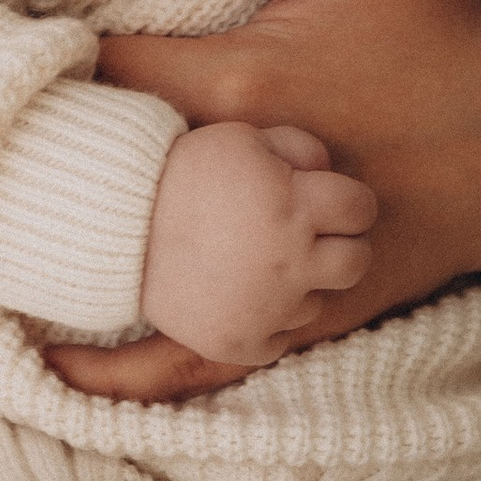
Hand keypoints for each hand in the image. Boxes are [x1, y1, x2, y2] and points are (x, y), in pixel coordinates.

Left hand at [47, 0, 480, 407]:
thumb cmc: (444, 36)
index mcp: (241, 82)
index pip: (100, 79)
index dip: (47, 76)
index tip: (12, 68)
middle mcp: (243, 183)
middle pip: (96, 191)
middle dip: (35, 182)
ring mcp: (271, 258)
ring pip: (136, 293)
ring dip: (61, 289)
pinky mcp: (300, 311)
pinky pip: (203, 359)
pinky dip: (133, 377)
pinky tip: (67, 377)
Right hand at [139, 121, 376, 367]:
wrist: (117, 226)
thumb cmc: (184, 174)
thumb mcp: (243, 138)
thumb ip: (299, 149)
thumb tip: (330, 175)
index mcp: (296, 205)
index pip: (362, 209)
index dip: (348, 202)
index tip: (326, 203)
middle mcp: (290, 261)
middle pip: (356, 262)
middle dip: (340, 245)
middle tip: (308, 238)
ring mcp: (266, 308)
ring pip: (316, 303)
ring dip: (298, 285)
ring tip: (256, 264)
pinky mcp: (238, 342)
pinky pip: (279, 341)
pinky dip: (267, 322)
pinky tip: (242, 296)